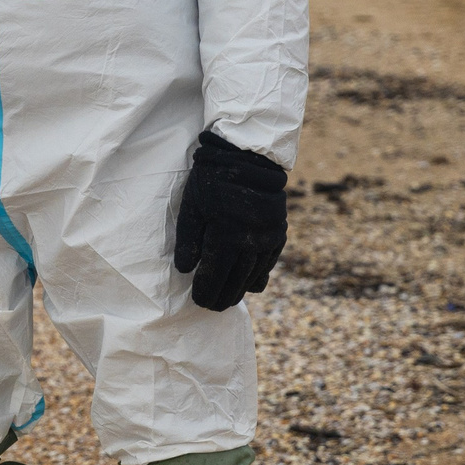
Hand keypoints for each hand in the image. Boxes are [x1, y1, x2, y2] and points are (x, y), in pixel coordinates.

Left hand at [173, 129, 287, 310]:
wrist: (249, 157)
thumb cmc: (212, 180)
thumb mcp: (192, 206)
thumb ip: (188, 241)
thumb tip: (185, 271)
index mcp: (226, 234)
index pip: (214, 274)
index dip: (205, 291)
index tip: (198, 301)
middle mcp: (251, 240)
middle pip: (235, 280)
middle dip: (222, 296)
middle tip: (211, 307)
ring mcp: (268, 238)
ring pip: (253, 275)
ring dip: (240, 290)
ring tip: (228, 300)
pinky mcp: (279, 234)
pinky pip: (268, 263)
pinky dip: (257, 276)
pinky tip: (249, 284)